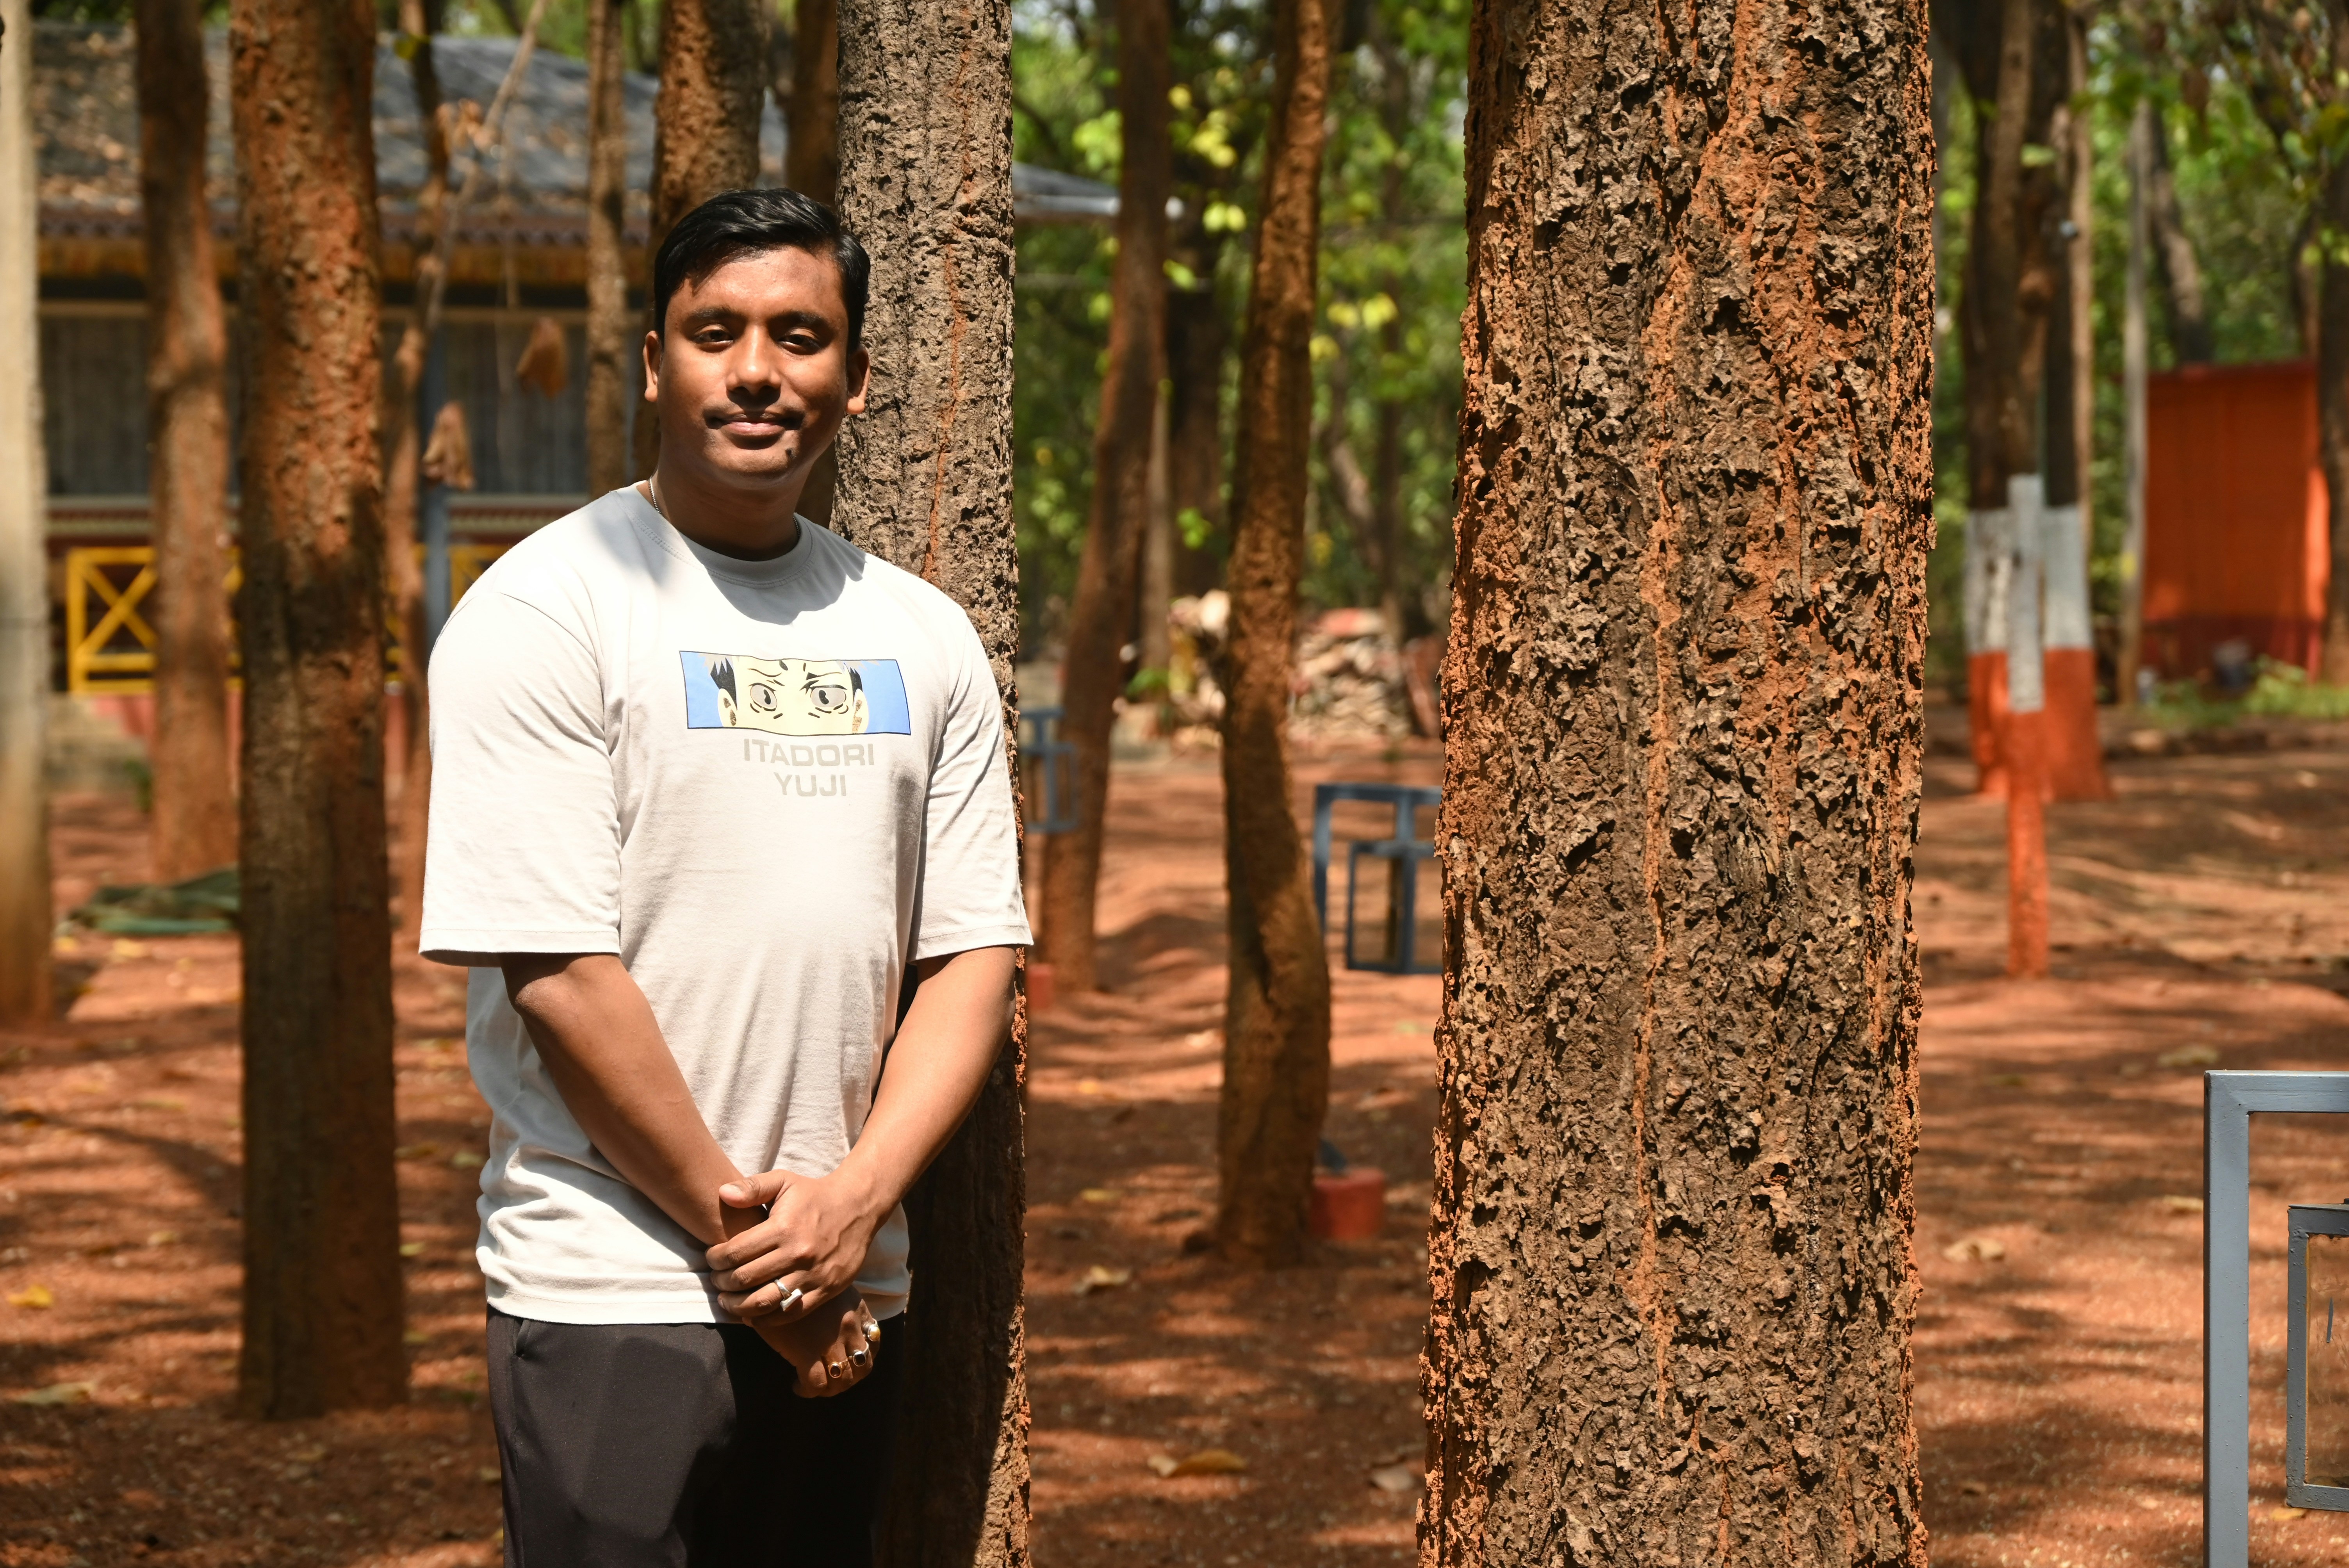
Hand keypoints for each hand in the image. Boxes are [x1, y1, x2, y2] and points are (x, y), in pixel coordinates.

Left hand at [705, 1166, 885, 1323]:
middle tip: (716, 1280)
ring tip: (728, 1302)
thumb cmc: (814, 1194)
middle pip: (746, 1279)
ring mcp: (813, 1275)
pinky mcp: (826, 1290)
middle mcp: (798, 1253)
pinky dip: (767, 1319)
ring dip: (738, 1306)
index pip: (736, 1252)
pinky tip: (753, 1315)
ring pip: (765, 1302)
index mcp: (783, 1227)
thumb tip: (722, 1193)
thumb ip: (752, 1187)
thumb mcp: (784, 1181)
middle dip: (722, 1283)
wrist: (859, 1207)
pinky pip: (790, 1313)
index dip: (716, 1259)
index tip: (711, 1259)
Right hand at [753, 1288, 880, 1397]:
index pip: (874, 1344)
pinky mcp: (807, 1352)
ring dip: (831, 1389)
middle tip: (831, 1381)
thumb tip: (849, 1337)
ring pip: (843, 1380)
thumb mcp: (831, 1291)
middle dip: (848, 1380)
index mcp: (857, 1309)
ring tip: (815, 1386)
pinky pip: (817, 1384)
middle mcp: (849, 1325)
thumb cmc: (798, 1286)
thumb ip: (844, 1311)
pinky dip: (809, 1391)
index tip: (848, 1364)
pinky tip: (798, 1386)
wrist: (771, 1283)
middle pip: (862, 1367)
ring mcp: (830, 1341)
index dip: (863, 1360)